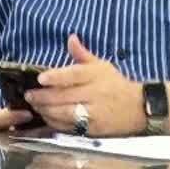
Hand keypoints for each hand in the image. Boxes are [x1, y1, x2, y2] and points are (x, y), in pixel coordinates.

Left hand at [22, 35, 144, 136]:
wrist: (140, 108)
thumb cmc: (116, 84)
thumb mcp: (102, 66)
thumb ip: (82, 54)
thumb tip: (70, 38)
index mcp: (96, 75)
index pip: (74, 75)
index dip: (56, 77)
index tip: (41, 78)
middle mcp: (95, 94)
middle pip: (65, 96)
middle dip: (43, 97)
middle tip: (29, 95)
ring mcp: (95, 113)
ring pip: (65, 113)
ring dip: (46, 110)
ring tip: (35, 105)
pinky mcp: (94, 129)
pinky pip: (71, 127)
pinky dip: (56, 122)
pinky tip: (47, 117)